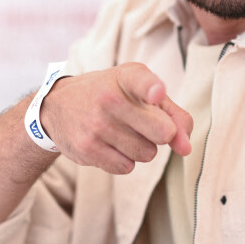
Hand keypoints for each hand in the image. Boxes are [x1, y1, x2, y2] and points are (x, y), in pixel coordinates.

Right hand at [40, 63, 192, 174]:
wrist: (59, 106)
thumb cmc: (113, 94)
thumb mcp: (142, 90)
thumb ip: (173, 113)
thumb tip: (185, 148)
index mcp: (127, 76)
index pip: (140, 80)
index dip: (151, 88)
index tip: (157, 93)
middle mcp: (109, 98)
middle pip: (162, 132)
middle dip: (162, 133)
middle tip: (147, 124)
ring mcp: (96, 125)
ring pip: (147, 153)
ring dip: (144, 147)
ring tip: (125, 131)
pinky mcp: (86, 149)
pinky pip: (126, 167)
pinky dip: (125, 160)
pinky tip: (111, 143)